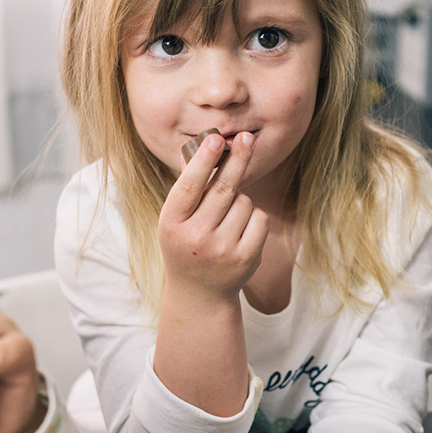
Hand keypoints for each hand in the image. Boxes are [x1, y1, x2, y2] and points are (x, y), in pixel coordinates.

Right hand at [158, 131, 268, 304]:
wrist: (199, 294)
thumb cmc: (185, 245)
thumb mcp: (176, 220)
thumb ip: (189, 186)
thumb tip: (201, 146)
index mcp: (172, 224)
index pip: (189, 187)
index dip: (203, 161)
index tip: (215, 139)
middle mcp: (196, 237)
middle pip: (224, 188)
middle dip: (237, 160)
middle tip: (247, 138)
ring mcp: (222, 249)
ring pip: (244, 202)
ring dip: (241, 201)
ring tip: (226, 221)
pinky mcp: (246, 258)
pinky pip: (260, 218)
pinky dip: (254, 219)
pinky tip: (240, 232)